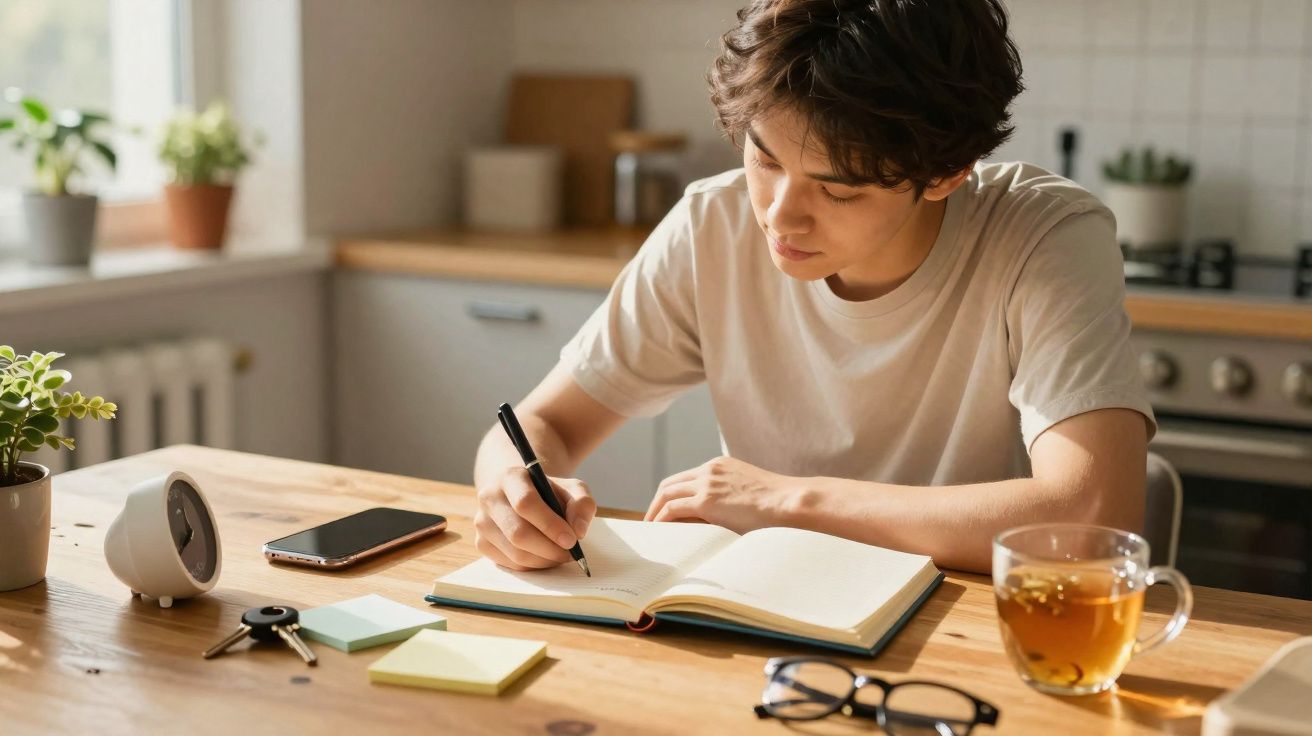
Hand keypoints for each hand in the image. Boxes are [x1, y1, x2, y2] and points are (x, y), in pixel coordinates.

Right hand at [474, 467, 596, 570]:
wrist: (522, 495)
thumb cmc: (549, 493)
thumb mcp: (571, 489)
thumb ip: (582, 504)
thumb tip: (579, 531)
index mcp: (510, 477)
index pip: (525, 503)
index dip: (550, 525)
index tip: (572, 540)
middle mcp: (489, 498)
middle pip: (518, 532)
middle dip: (549, 548)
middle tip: (570, 553)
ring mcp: (482, 522)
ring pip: (515, 553)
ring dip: (544, 560)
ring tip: (561, 555)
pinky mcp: (482, 542)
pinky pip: (510, 564)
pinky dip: (533, 566)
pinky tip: (546, 557)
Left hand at [643, 456, 800, 533]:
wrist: (789, 502)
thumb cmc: (778, 505)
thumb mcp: (748, 494)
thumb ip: (730, 500)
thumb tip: (720, 519)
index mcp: (720, 465)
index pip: (687, 478)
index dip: (673, 494)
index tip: (666, 510)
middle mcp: (710, 469)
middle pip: (671, 483)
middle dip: (657, 502)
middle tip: (652, 520)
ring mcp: (707, 483)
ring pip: (666, 493)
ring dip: (655, 511)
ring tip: (651, 528)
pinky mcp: (706, 500)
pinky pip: (673, 509)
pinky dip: (662, 519)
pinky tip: (659, 531)